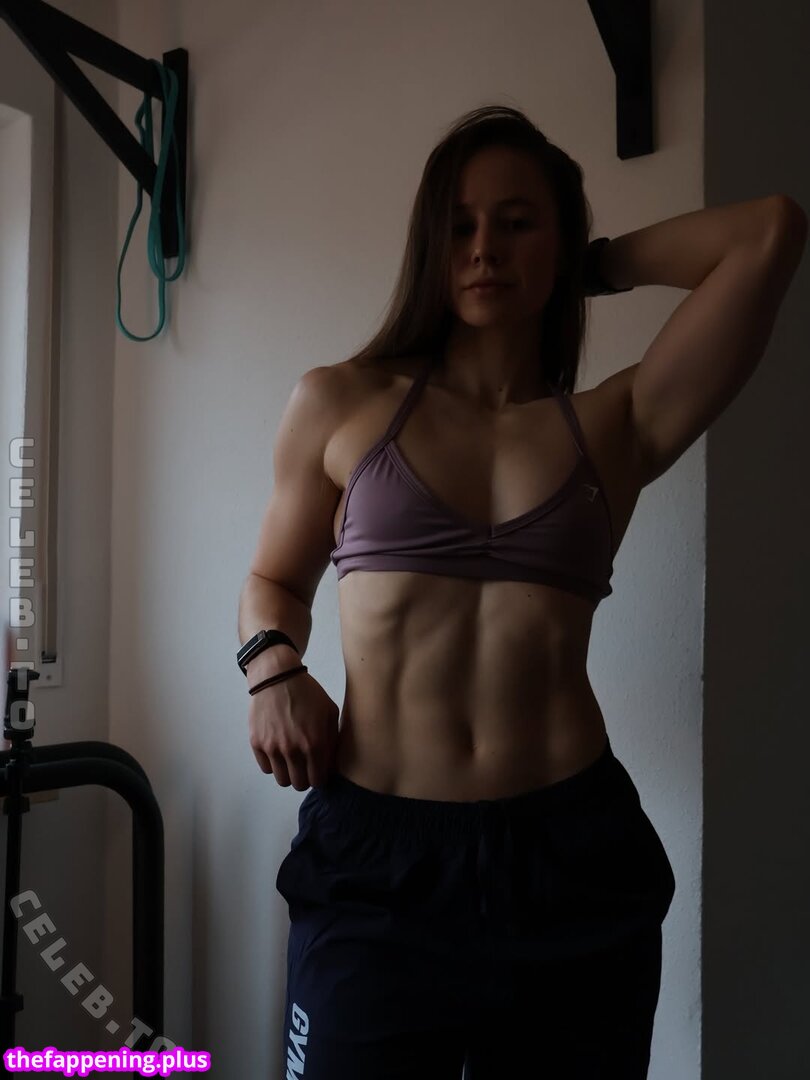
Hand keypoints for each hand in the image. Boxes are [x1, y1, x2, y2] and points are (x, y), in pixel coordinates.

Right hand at [248, 669, 338, 789]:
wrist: (277, 677)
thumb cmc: (308, 693)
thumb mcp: (330, 712)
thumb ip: (332, 741)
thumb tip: (331, 764)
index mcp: (315, 743)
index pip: (318, 780)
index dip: (320, 777)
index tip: (318, 770)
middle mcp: (293, 750)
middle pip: (299, 784)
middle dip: (305, 778)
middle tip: (305, 765)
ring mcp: (273, 747)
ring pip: (282, 780)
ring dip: (288, 773)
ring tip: (291, 759)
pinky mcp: (257, 743)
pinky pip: (266, 768)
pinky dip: (273, 764)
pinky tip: (278, 751)